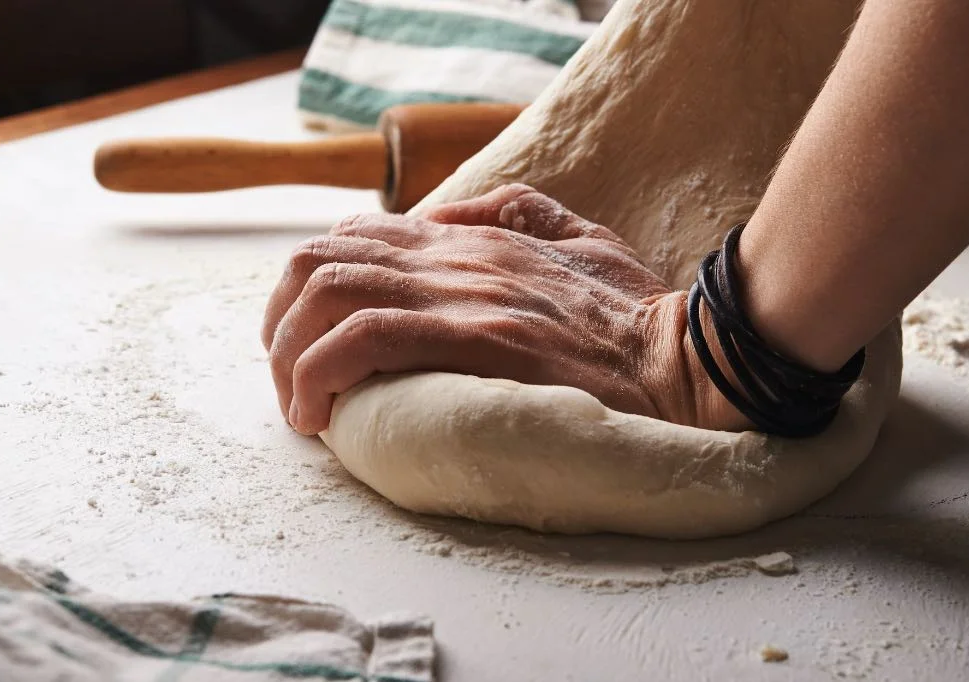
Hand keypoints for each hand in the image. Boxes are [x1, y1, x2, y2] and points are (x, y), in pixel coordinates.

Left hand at [262, 184, 744, 434]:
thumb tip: (447, 213)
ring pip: (327, 292)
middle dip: (281, 322)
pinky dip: (319, 374)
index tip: (311, 343)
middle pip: (320, 259)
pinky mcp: (474, 338)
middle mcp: (455, 256)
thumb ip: (515, 211)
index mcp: (472, 237)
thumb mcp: (580, 236)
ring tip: (299, 406)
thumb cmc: (635, 315)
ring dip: (289, 353)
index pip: (355, 236)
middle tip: (290, 379)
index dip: (312, 287)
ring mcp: (462, 294)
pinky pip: (361, 339)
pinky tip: (319, 415)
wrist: (687, 359)